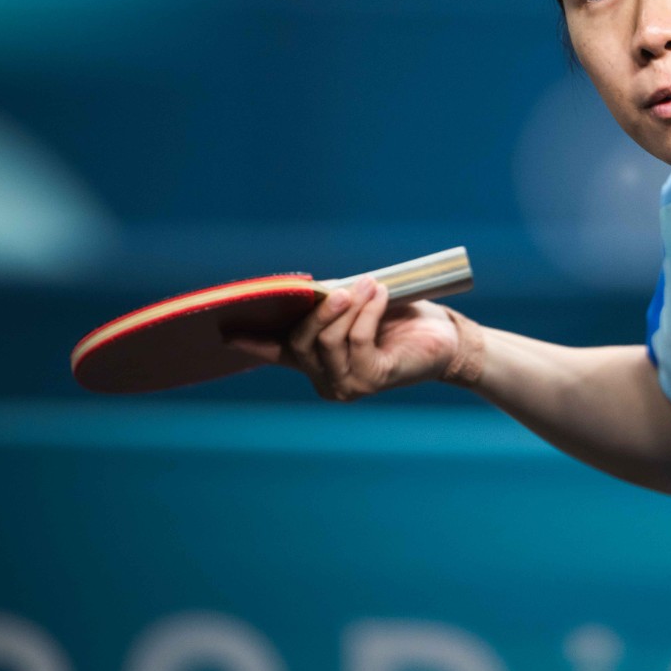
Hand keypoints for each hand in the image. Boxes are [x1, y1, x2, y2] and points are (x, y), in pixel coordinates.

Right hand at [226, 276, 460, 400]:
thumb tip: (308, 289)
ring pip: (327, 342)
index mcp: (317, 361)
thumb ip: (332, 304)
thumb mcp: (358, 306)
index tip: (226, 331)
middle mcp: (326, 379)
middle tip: (345, 287)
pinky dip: (367, 313)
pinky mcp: (372, 381)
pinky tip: (379, 295)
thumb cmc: (402, 318)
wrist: (445, 337)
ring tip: (370, 285)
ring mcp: (346, 385)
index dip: (252, 342)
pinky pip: (357, 341)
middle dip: (320, 310)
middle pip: (301, 342)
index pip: (278, 352)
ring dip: (348, 308)